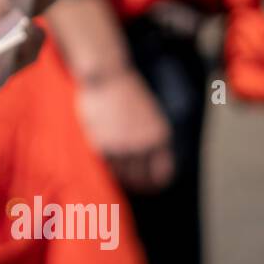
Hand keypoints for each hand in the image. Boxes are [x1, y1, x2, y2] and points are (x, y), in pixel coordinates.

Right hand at [75, 67, 174, 193]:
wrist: (107, 77)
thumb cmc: (125, 92)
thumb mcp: (149, 115)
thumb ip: (149, 138)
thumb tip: (146, 162)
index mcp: (160, 136)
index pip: (161, 172)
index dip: (155, 183)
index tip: (149, 187)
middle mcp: (143, 145)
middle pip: (139, 176)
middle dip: (134, 183)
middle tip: (128, 185)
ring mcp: (123, 146)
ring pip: (121, 174)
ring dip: (117, 176)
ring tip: (113, 176)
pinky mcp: (102, 145)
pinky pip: (104, 166)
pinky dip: (104, 169)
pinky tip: (102, 166)